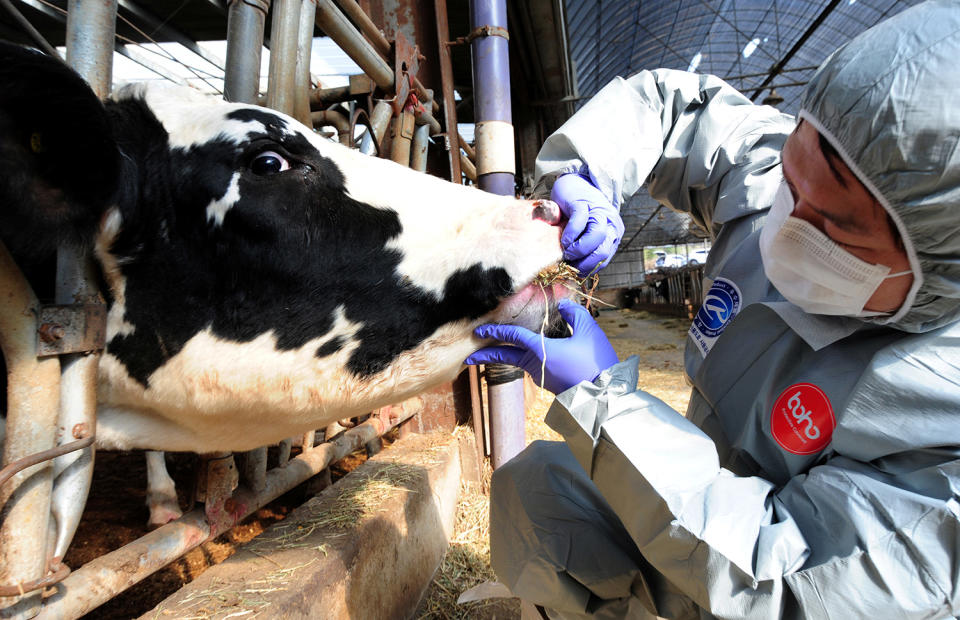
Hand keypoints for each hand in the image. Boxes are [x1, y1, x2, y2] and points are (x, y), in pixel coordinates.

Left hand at [465, 299, 618, 393]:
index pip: (512, 337)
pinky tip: (523, 352)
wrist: (603, 396)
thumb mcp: (588, 330)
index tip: (479, 329)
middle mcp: (534, 364)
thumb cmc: (595, 363)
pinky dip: (520, 358)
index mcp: (540, 350)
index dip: (495, 330)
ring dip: (502, 356)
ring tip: (490, 352)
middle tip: (468, 355)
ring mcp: (540, 375)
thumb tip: (562, 304)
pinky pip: (529, 365)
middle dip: (485, 355)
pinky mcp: (548, 381)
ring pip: (516, 361)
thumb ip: (573, 313)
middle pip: (504, 357)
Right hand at [552, 173, 624, 275]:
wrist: (573, 184)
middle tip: (569, 262)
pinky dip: (570, 235)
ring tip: (566, 250)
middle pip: (603, 251)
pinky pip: (580, 223)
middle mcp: (610, 223)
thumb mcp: (586, 233)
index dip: (588, 268)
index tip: (574, 270)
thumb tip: (574, 272)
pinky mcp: (583, 203)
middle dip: (584, 261)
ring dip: (578, 249)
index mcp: (613, 234)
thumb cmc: (577, 214)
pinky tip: (563, 238)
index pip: (604, 259)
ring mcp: (598, 212)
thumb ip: (586, 249)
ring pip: (597, 237)